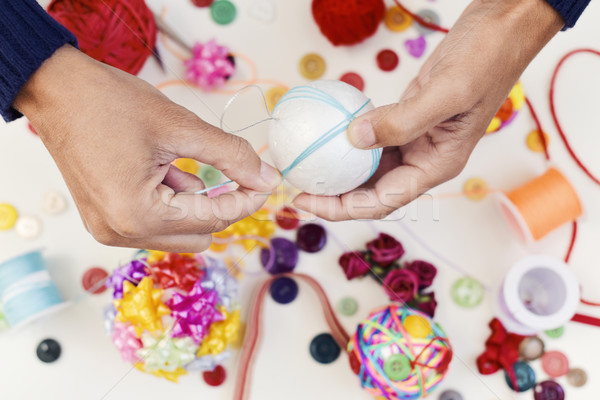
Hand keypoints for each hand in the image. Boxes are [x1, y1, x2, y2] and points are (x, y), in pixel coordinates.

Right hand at [14, 45, 280, 251]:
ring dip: (195, 203)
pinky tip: (165, 168)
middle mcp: (121, 232)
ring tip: (180, 161)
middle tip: (235, 171)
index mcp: (138, 215)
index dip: (248, 199)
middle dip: (222, 206)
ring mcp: (109, 229)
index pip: (213, 219)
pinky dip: (173, 200)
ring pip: (179, 232)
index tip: (267, 180)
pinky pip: (155, 222)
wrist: (56, 90)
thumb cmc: (109, 103)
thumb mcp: (181, 126)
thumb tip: (267, 178)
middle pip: (199, 235)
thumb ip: (231, 155)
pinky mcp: (105, 219)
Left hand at [294, 0, 561, 219]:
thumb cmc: (486, 61)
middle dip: (335, 196)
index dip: (343, 208)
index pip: (384, 201)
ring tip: (305, 168)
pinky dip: (348, 142)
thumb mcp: (446, 92)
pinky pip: (371, 139)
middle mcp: (424, 160)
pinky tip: (326, 138)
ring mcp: (415, 141)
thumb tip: (353, 140)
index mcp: (437, 166)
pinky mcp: (405, 121)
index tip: (308, 201)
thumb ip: (402, 122)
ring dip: (339, 171)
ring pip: (369, 168)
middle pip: (372, 192)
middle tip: (297, 189)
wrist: (501, 31)